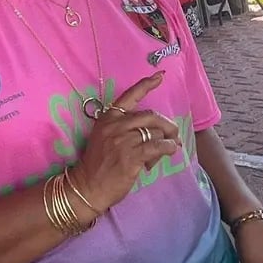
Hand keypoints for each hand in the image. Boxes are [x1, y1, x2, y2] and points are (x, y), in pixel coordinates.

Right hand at [70, 73, 180, 212]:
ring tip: (166, 150)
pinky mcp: (131, 156)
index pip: (129, 96)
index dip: (146, 84)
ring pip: (156, 133)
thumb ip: (126, 129)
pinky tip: (170, 151)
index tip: (161, 75)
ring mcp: (123, 140)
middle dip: (168, 125)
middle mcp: (115, 125)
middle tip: (174, 135)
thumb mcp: (106, 138)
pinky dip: (168, 148)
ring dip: (167, 141)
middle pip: (151, 116)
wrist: (88, 187)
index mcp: (108, 118)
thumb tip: (157, 131)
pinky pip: (158, 146)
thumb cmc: (99, 165)